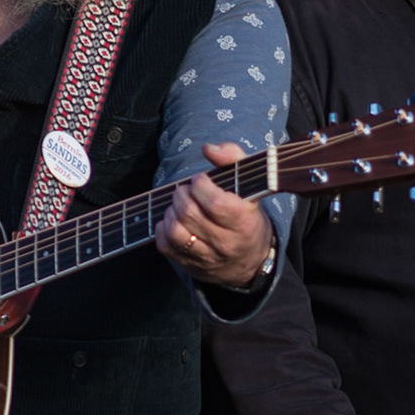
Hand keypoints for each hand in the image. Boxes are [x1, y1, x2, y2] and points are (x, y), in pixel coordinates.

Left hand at [155, 142, 273, 289]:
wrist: (250, 260)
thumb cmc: (247, 215)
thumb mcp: (250, 186)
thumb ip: (233, 158)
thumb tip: (208, 148)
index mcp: (244, 222)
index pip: (215, 204)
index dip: (201, 186)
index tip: (201, 180)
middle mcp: (226, 243)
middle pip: (190, 214)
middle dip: (182, 194)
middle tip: (187, 190)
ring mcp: (207, 257)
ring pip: (176, 231)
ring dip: (171, 211)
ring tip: (179, 205)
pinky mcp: (190, 266)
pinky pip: (166, 245)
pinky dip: (163, 228)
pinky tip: (173, 221)